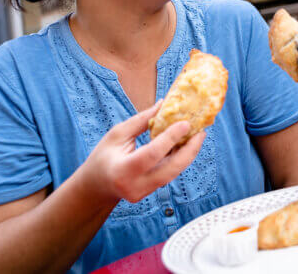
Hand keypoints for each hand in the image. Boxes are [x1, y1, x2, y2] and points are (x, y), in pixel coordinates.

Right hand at [81, 101, 204, 204]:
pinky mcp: (151, 192)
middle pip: (171, 169)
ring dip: (188, 154)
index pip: (152, 154)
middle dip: (190, 150)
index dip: (171, 138)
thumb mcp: (117, 134)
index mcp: (123, 170)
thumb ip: (141, 121)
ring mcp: (144, 192)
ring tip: (197, 136)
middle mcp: (135, 185)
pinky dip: (179, 159)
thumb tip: (164, 104)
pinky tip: (186, 145)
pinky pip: (170, 174)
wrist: (96, 186)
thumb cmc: (103, 156)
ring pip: (174, 173)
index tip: (186, 123)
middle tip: (201, 131)